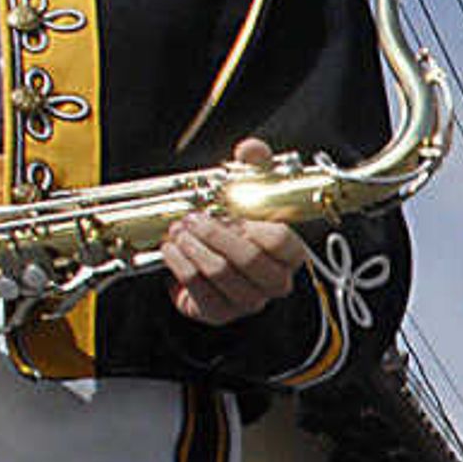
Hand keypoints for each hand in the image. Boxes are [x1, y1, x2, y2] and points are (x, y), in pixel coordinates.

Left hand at [161, 140, 307, 323]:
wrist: (209, 264)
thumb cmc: (233, 230)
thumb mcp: (246, 195)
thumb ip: (253, 169)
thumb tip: (252, 149)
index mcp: (289, 256)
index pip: (285, 243)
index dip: (257, 227)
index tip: (235, 213)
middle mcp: (275, 283)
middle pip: (249, 259)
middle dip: (215, 234)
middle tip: (195, 218)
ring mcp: (249, 301)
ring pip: (221, 273)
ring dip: (194, 246)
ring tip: (181, 230)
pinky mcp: (220, 312)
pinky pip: (198, 287)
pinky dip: (180, 263)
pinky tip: (173, 248)